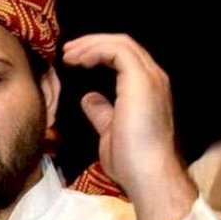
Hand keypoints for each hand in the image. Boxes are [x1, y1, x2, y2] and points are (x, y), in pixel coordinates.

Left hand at [62, 34, 195, 219]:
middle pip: (122, 45)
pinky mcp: (142, 80)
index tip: (73, 61)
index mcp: (147, 89)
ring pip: (121, 43)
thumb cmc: (132, 162)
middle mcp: (153, 79)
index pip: (123, 58)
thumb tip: (89, 98)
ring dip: (90, 45)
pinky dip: (96, 50)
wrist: (148, 176)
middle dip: (91, 44)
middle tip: (66, 51)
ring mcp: (150, 78)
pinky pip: (118, 51)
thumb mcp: (110, 132)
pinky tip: (79, 60)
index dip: (97, 53)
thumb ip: (102, 112)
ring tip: (68, 54)